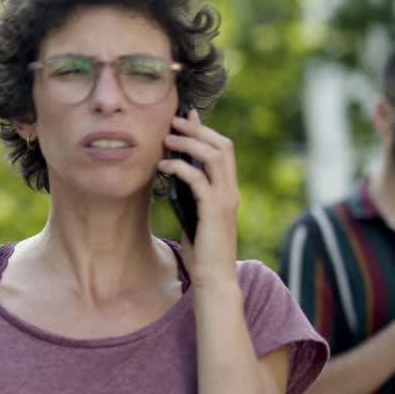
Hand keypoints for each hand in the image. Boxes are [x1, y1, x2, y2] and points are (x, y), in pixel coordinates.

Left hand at [159, 109, 239, 285]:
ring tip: (166, 139)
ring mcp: (225, 200)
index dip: (205, 129)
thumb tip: (176, 174)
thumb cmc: (202, 249)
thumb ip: (192, 195)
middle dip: (198, 129)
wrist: (214, 277)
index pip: (223, 150)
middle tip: (173, 120)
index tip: (187, 115)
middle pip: (222, 146)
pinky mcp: (213, 211)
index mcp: (228, 190)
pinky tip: (163, 165)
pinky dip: (180, 167)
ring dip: (189, 143)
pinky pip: (198, 180)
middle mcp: (231, 191)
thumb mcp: (195, 214)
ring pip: (214, 157)